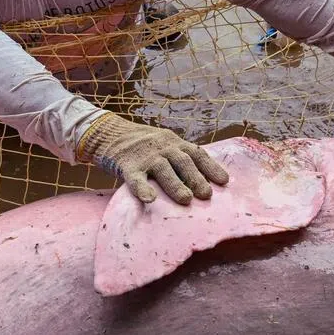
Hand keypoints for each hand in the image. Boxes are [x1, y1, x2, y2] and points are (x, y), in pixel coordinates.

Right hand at [76, 112, 228, 204]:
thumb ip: (180, 158)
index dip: (211, 167)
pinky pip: (136, 179)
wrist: (109, 134)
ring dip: (176, 185)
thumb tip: (205, 181)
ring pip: (163, 170)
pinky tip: (149, 200)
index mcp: (174, 142)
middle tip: (207, 195)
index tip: (225, 181)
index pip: (196, 153)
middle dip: (196, 178)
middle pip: (183, 162)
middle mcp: (162, 147)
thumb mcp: (164, 144)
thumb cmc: (142, 146)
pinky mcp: (127, 166)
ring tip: (186, 199)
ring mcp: (145, 157)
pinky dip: (143, 189)